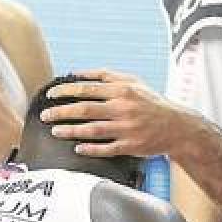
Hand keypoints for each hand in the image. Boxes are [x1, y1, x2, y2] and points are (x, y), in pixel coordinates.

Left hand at [39, 69, 183, 157]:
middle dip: (61, 112)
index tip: (50, 94)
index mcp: (122, 90)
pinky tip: (77, 147)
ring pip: (93, 130)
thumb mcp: (133, 81)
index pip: (87, 89)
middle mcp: (123, 108)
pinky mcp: (130, 146)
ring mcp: (126, 128)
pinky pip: (106, 148)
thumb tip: (77, 73)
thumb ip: (105, 76)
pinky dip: (91, 148)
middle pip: (85, 109)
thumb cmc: (151, 102)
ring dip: (71, 131)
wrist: (177, 126)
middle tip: (45, 114)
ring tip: (55, 130)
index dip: (65, 91)